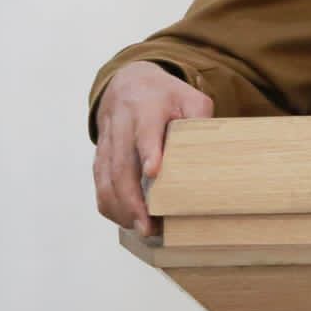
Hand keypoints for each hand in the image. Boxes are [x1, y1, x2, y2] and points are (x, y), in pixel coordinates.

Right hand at [92, 60, 213, 234]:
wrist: (128, 82)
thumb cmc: (165, 95)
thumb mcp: (190, 96)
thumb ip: (200, 118)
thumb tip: (211, 148)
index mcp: (147, 108)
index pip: (146, 131)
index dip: (150, 151)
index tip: (154, 173)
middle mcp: (122, 125)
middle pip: (122, 164)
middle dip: (133, 198)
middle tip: (148, 224)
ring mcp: (107, 142)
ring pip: (106, 178)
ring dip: (121, 207)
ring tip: (141, 228)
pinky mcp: (99, 155)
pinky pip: (99, 183)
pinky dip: (110, 205)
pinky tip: (127, 219)